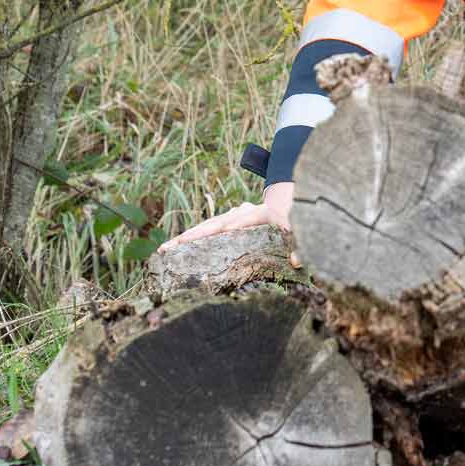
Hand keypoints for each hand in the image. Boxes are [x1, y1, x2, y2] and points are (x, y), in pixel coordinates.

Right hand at [160, 183, 296, 262]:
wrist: (282, 204)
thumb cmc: (290, 222)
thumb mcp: (298, 232)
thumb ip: (300, 247)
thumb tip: (297, 261)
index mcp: (260, 213)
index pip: (245, 219)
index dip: (234, 224)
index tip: (223, 230)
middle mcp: (240, 212)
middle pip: (216, 223)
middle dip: (196, 235)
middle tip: (175, 245)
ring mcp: (230, 216)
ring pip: (205, 227)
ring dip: (185, 238)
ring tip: (164, 249)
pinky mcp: (223, 222)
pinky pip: (204, 231)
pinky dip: (188, 239)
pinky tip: (172, 248)